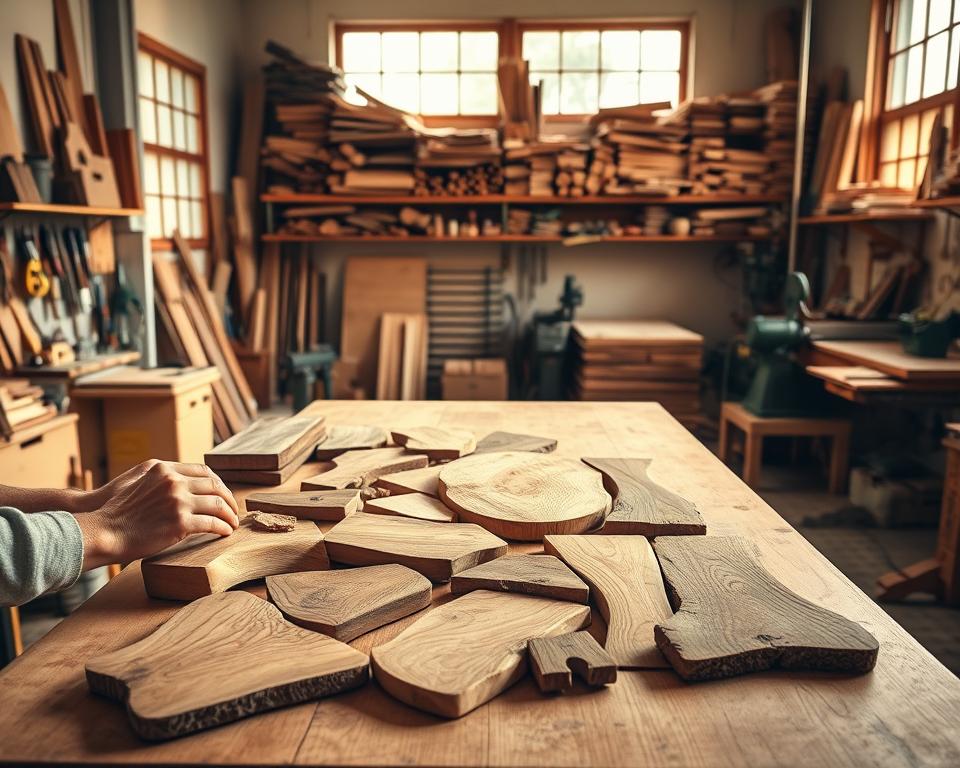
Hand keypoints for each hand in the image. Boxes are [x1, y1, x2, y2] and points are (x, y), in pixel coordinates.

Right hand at [75, 461, 240, 569]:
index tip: (222, 493)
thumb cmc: (114, 510)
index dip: (217, 483)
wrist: (102, 531)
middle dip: (228, 498)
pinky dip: (223, 527)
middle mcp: (173, 481)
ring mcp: (178, 501)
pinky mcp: (180, 522)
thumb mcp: (135, 479)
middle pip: (215, 485)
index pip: (203, 470)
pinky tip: (225, 532)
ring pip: (217, 504)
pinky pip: (212, 523)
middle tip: (233, 509)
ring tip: (233, 523)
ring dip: (229, 514)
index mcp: (164, 469)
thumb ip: (158, 475)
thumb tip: (176, 477)